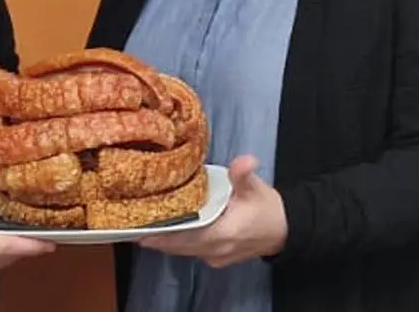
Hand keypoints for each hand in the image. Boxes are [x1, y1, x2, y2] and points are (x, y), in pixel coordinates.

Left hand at [138, 155, 286, 268]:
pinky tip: (165, 230)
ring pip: (183, 251)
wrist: (285, 230)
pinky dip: (177, 242)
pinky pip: (191, 251)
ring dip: (165, 241)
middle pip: (179, 247)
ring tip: (142, 226)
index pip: (187, 237)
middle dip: (157, 237)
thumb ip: (244, 174)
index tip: (141, 231)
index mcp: (225, 233)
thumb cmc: (267, 209)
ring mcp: (216, 257)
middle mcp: (217, 250)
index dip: (164, 236)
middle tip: (133, 224)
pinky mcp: (216, 257)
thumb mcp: (255, 188)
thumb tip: (244, 161)